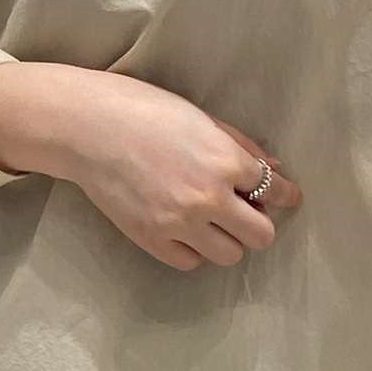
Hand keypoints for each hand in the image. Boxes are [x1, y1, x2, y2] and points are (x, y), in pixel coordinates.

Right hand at [0, 63, 301, 271]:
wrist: (86, 126)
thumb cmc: (143, 108)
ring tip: (212, 221)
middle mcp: (209, 197)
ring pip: (229, 255)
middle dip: (258, 223)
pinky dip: (192, 249)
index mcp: (226, 160)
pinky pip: (189, 262)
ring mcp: (179, 222)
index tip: (285, 197)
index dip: (285, 195)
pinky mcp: (151, 238)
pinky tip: (184, 229)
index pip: (276, 191)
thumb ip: (239, 145)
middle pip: (261, 236)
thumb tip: (274, 168)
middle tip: (244, 211)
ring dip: (227, 239)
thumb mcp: (200, 117)